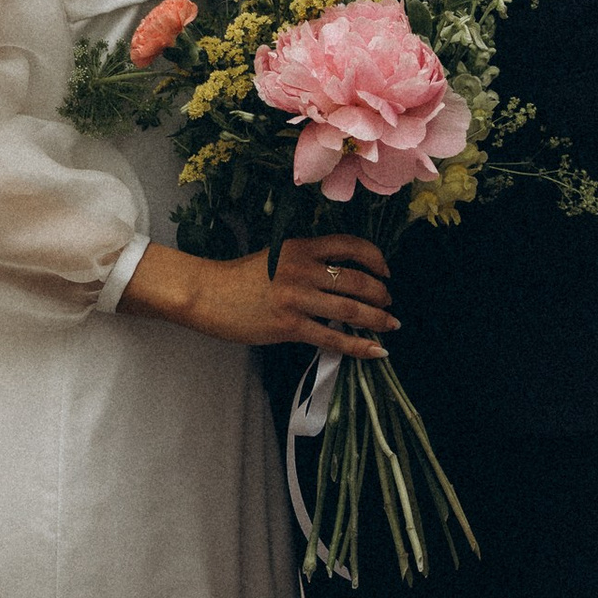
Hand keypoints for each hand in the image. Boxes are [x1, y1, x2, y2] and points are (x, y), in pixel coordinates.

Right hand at [121, 234, 397, 356]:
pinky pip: (333, 339)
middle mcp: (303, 269)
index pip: (350, 245)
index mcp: (300, 247)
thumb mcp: (275, 256)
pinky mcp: (289, 326)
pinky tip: (376, 351)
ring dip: (377, 319)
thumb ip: (306, 261)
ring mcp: (297, 298)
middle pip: (357, 281)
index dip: (375, 258)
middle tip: (389, 303)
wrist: (206, 294)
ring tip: (391, 326)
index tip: (385, 271)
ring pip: (350, 310)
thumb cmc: (238, 277)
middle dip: (380, 294)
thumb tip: (340, 278)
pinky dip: (359, 346)